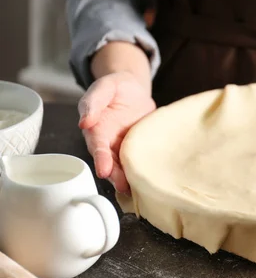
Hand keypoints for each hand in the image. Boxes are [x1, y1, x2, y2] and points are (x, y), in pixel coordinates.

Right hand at [78, 72, 155, 192]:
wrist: (134, 90)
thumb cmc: (115, 87)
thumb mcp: (104, 87)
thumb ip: (93, 102)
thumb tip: (84, 121)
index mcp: (97, 129)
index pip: (98, 147)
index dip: (101, 159)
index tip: (103, 171)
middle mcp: (109, 143)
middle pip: (110, 163)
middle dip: (115, 176)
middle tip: (123, 186)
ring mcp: (124, 148)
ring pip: (124, 167)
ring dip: (128, 178)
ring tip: (135, 189)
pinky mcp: (140, 149)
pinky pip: (140, 162)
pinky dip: (143, 172)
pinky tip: (149, 181)